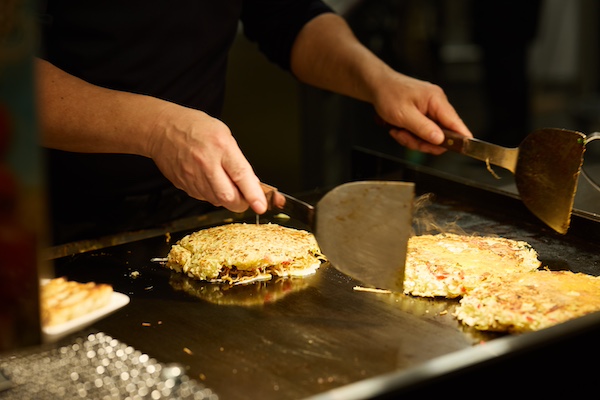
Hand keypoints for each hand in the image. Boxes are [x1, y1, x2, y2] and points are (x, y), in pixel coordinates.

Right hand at [147, 104, 267, 213]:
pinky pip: (203, 197)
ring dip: (226, 198)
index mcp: (221, 147)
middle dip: (241, 203)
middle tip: (246, 198)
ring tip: (223, 180)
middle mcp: (206, 164)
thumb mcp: (224, 134)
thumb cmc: (195, 128)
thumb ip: (237, 160)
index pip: (240, 175)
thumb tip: (250, 183)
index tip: (261, 206)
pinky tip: (209, 180)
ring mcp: (193, 176)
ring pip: (216, 201)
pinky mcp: (184, 185)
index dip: (253, 194)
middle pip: (228, 197)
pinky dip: (211, 194)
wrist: (161, 129)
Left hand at [372, 72, 471, 154]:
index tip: (462, 150)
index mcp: (436, 100)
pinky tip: (399, 129)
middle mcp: (437, 104)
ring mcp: (430, 110)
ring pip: (430, 136)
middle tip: (406, 138)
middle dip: (423, 142)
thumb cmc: (388, 94)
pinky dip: (410, 135)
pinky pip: (422, 132)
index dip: (461, 138)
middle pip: (442, 134)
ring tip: (399, 131)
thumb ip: (423, 128)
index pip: (456, 123)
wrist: (377, 85)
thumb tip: (440, 140)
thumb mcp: (403, 115)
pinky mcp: (423, 115)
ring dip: (413, 139)